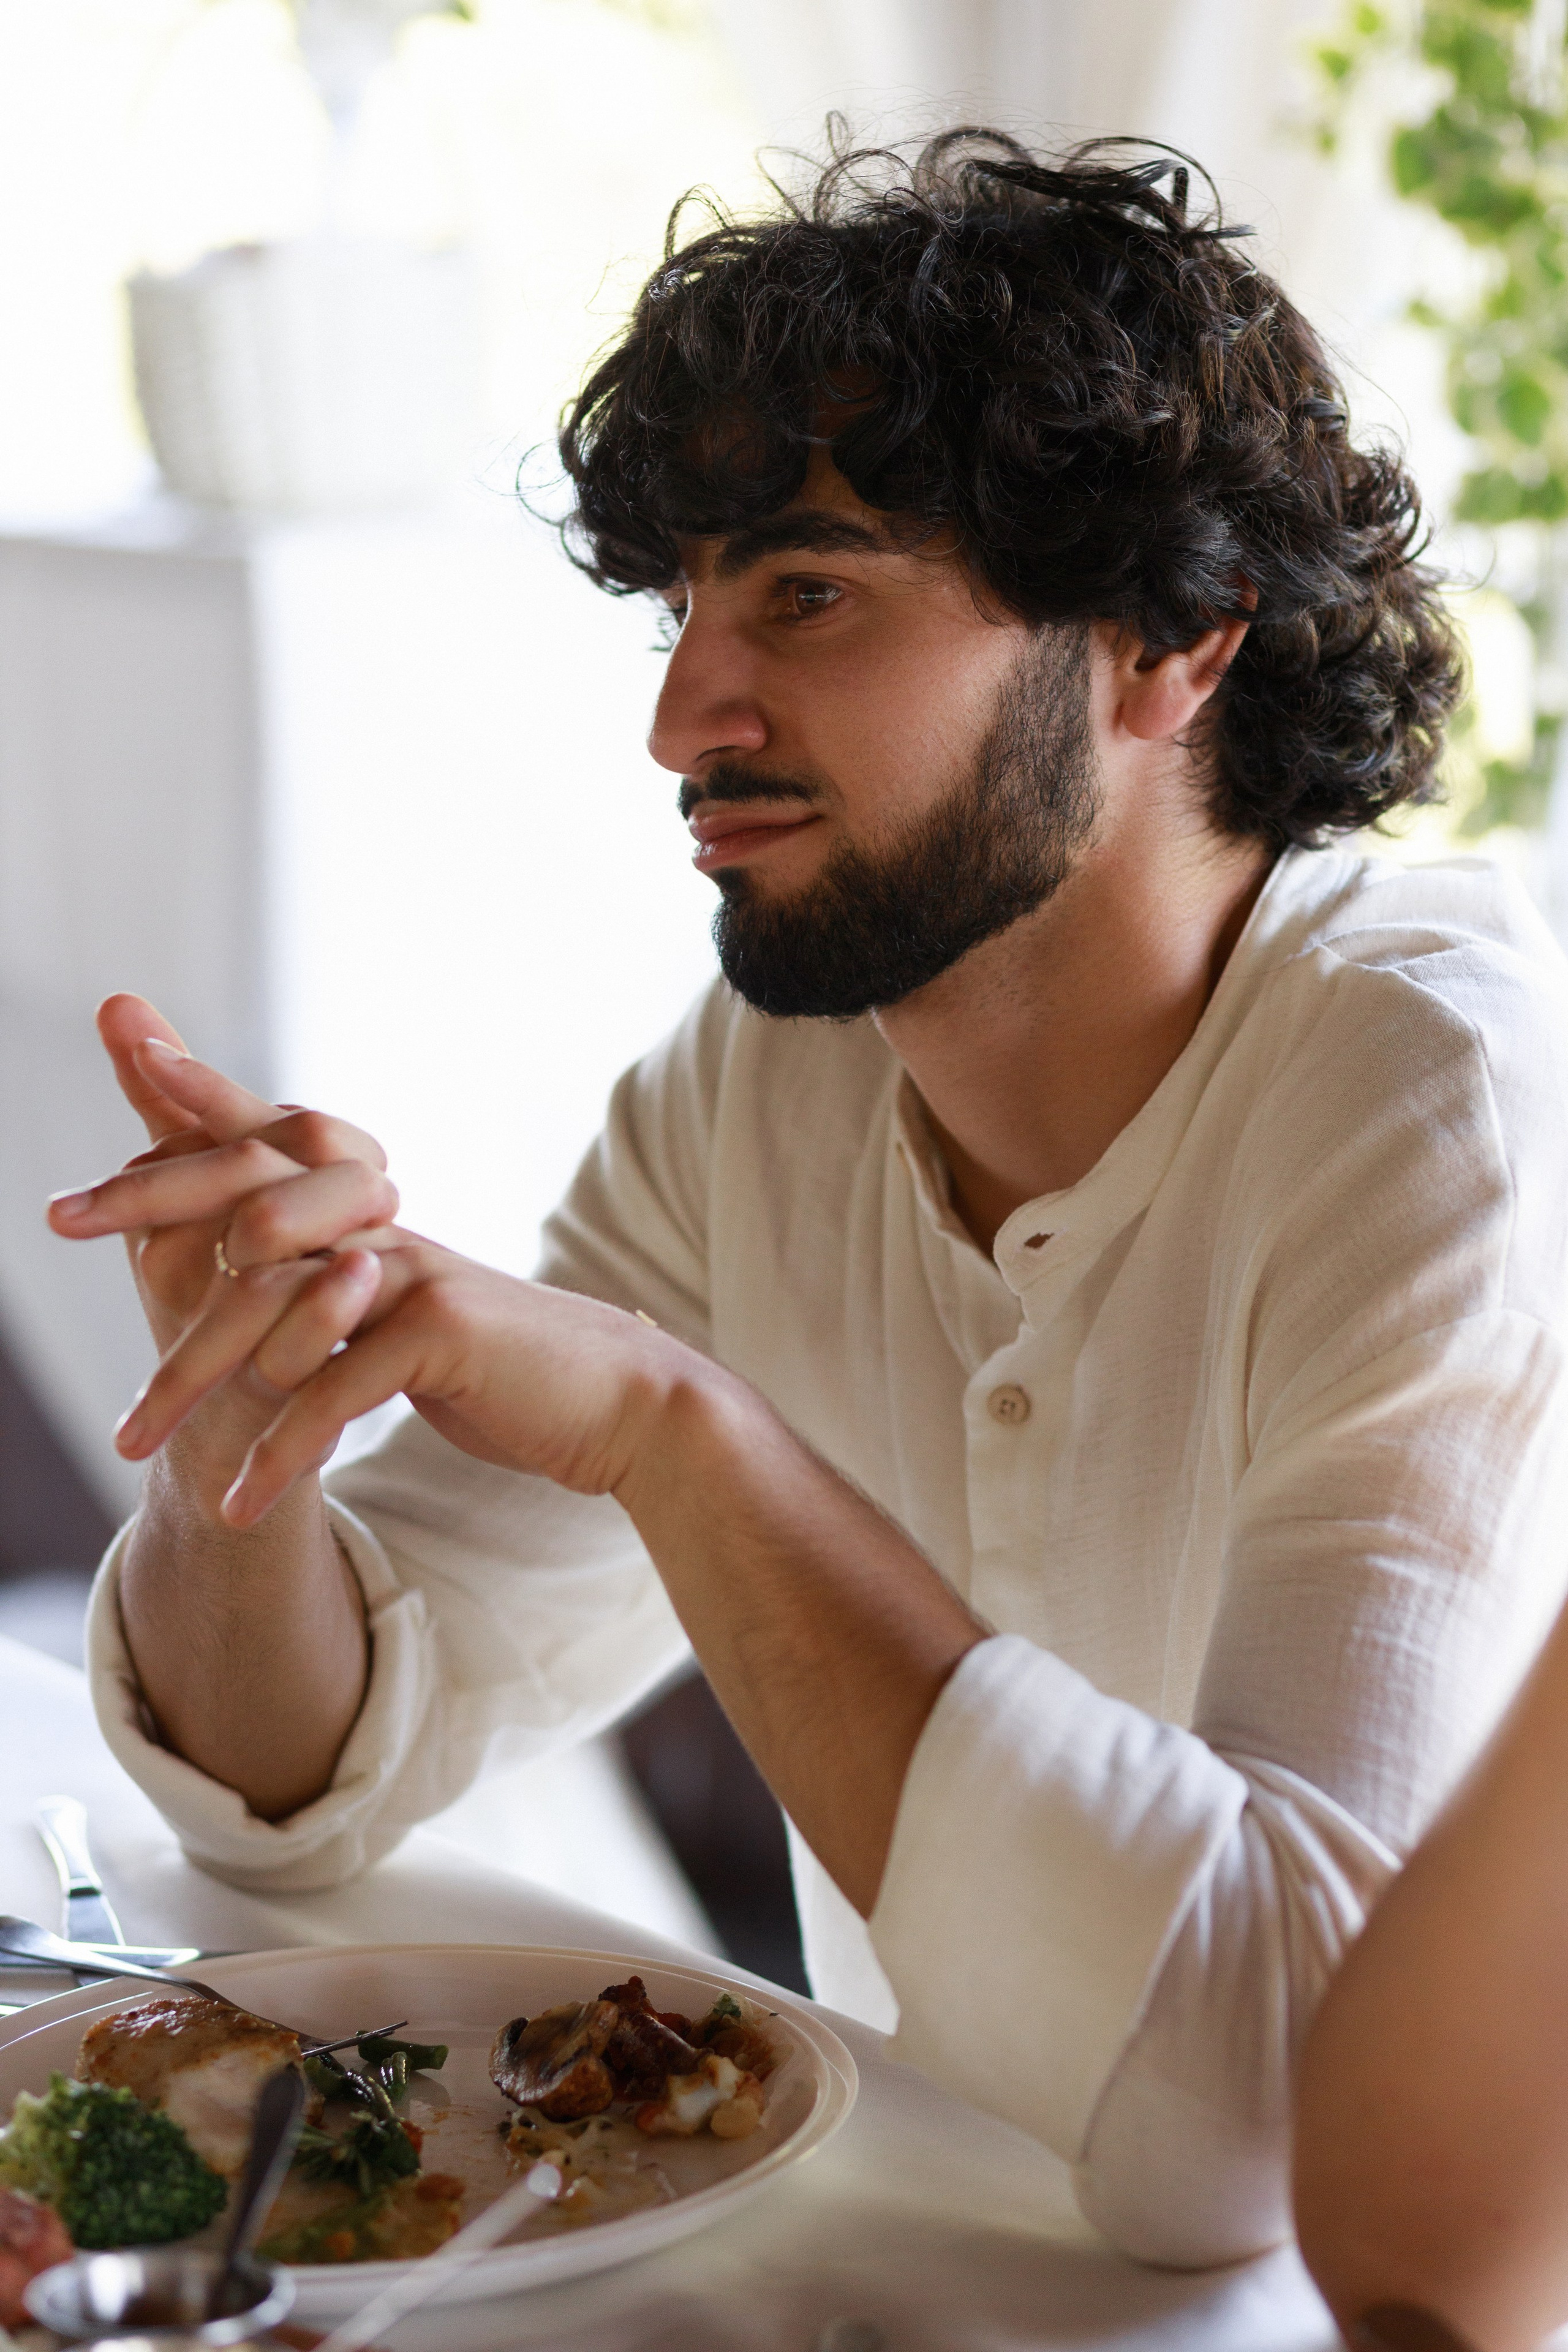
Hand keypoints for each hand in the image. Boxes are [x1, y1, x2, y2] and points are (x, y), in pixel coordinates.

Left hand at [50, 996, 682, 1526]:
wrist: (612, 1401)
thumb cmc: (492, 1363)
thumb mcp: (396, 1311)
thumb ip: (327, 1286)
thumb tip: (249, 1265)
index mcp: (367, 1214)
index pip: (266, 1140)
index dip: (197, 1094)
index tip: (127, 1045)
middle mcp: (381, 1225)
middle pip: (244, 1201)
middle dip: (147, 1202)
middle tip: (55, 1212)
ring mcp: (411, 1271)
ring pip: (273, 1314)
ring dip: (191, 1382)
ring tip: (131, 1444)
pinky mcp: (442, 1333)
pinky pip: (333, 1393)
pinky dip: (281, 1452)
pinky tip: (238, 1501)